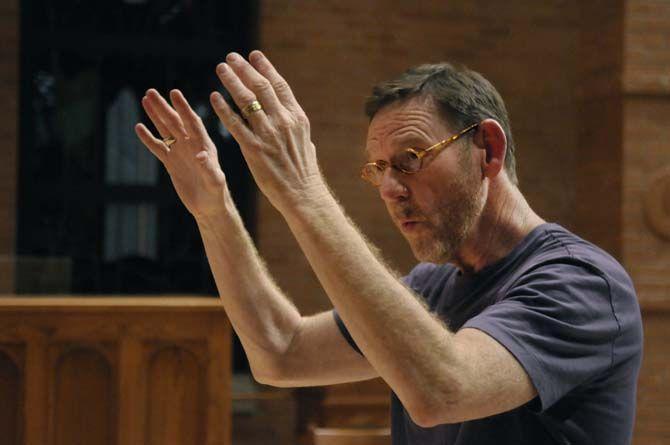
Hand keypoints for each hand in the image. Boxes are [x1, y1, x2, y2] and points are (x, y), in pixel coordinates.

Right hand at [135, 89, 228, 218]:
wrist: (209, 206)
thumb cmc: (216, 194)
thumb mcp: (215, 181)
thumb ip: (209, 168)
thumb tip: (200, 155)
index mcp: (204, 145)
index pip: (192, 123)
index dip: (184, 108)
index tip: (174, 93)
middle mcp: (191, 145)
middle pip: (175, 122)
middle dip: (164, 107)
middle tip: (151, 91)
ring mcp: (180, 153)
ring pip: (165, 130)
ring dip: (156, 116)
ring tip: (145, 99)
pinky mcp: (171, 163)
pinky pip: (158, 148)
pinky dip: (148, 138)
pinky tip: (139, 127)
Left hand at [209, 50, 325, 212]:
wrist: (303, 194)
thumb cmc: (304, 172)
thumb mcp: (306, 142)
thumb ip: (295, 127)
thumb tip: (294, 118)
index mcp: (297, 118)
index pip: (279, 85)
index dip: (266, 68)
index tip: (254, 56)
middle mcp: (283, 121)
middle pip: (261, 87)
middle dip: (245, 69)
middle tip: (232, 57)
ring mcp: (268, 134)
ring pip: (246, 100)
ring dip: (231, 81)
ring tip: (220, 69)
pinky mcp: (254, 149)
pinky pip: (235, 124)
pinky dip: (223, 108)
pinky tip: (214, 97)